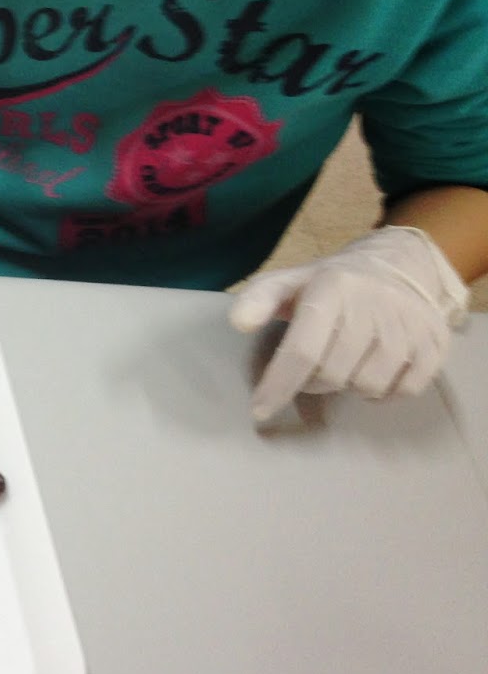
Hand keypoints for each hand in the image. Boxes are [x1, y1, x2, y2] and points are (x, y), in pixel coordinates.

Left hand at [229, 225, 469, 421]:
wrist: (398, 263)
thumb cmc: (331, 283)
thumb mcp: (289, 281)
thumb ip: (258, 299)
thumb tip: (238, 323)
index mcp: (333, 289)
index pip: (303, 350)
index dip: (279, 385)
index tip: (260, 410)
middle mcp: (375, 305)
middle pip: (333, 375)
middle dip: (312, 382)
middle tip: (310, 368)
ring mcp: (409, 325)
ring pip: (367, 386)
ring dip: (347, 386)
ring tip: (343, 363)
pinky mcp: (435, 343)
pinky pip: (403, 390)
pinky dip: (383, 392)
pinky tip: (371, 370)